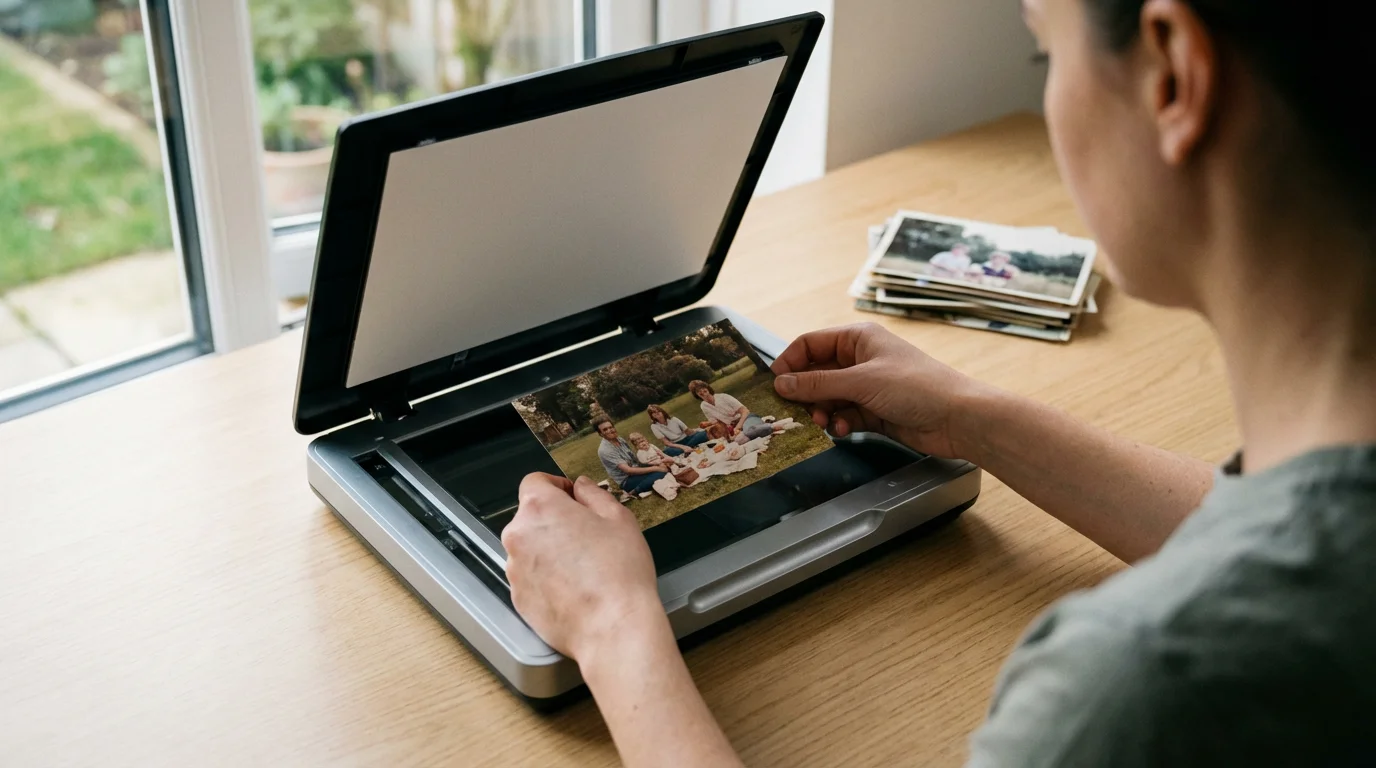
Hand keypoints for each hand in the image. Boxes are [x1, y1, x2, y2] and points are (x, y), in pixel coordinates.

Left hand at [503, 474, 666, 662]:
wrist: (612, 627)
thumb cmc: (620, 572)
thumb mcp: (618, 519)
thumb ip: (594, 495)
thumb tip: (581, 487)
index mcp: (540, 508)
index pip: (534, 482)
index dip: (556, 486)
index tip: (573, 498)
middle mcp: (518, 536)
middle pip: (530, 517)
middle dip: (554, 521)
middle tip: (586, 535)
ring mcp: (514, 569)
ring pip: (529, 549)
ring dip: (548, 550)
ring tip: (582, 567)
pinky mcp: (518, 598)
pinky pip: (530, 578)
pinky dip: (546, 578)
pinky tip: (573, 588)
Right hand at [771, 322, 988, 458]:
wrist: (957, 418)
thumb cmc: (916, 387)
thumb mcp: (861, 382)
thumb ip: (818, 384)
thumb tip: (781, 384)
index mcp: (858, 338)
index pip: (811, 344)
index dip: (790, 362)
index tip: (775, 384)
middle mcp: (861, 359)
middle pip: (817, 373)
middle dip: (806, 393)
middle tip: (798, 411)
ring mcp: (868, 386)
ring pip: (829, 397)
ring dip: (823, 411)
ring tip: (824, 422)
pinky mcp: (875, 411)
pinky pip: (845, 415)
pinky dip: (841, 423)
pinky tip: (845, 429)